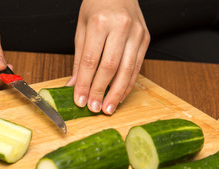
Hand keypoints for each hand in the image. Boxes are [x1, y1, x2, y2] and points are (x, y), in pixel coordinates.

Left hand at [66, 0, 149, 114]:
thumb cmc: (97, 5)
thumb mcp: (81, 27)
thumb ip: (79, 58)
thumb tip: (74, 84)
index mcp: (100, 22)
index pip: (90, 61)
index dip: (84, 84)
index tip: (79, 100)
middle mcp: (120, 27)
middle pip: (109, 68)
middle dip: (100, 91)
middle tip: (94, 108)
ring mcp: (136, 33)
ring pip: (126, 70)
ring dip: (117, 93)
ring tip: (108, 108)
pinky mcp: (145, 38)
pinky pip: (137, 66)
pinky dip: (128, 83)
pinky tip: (120, 95)